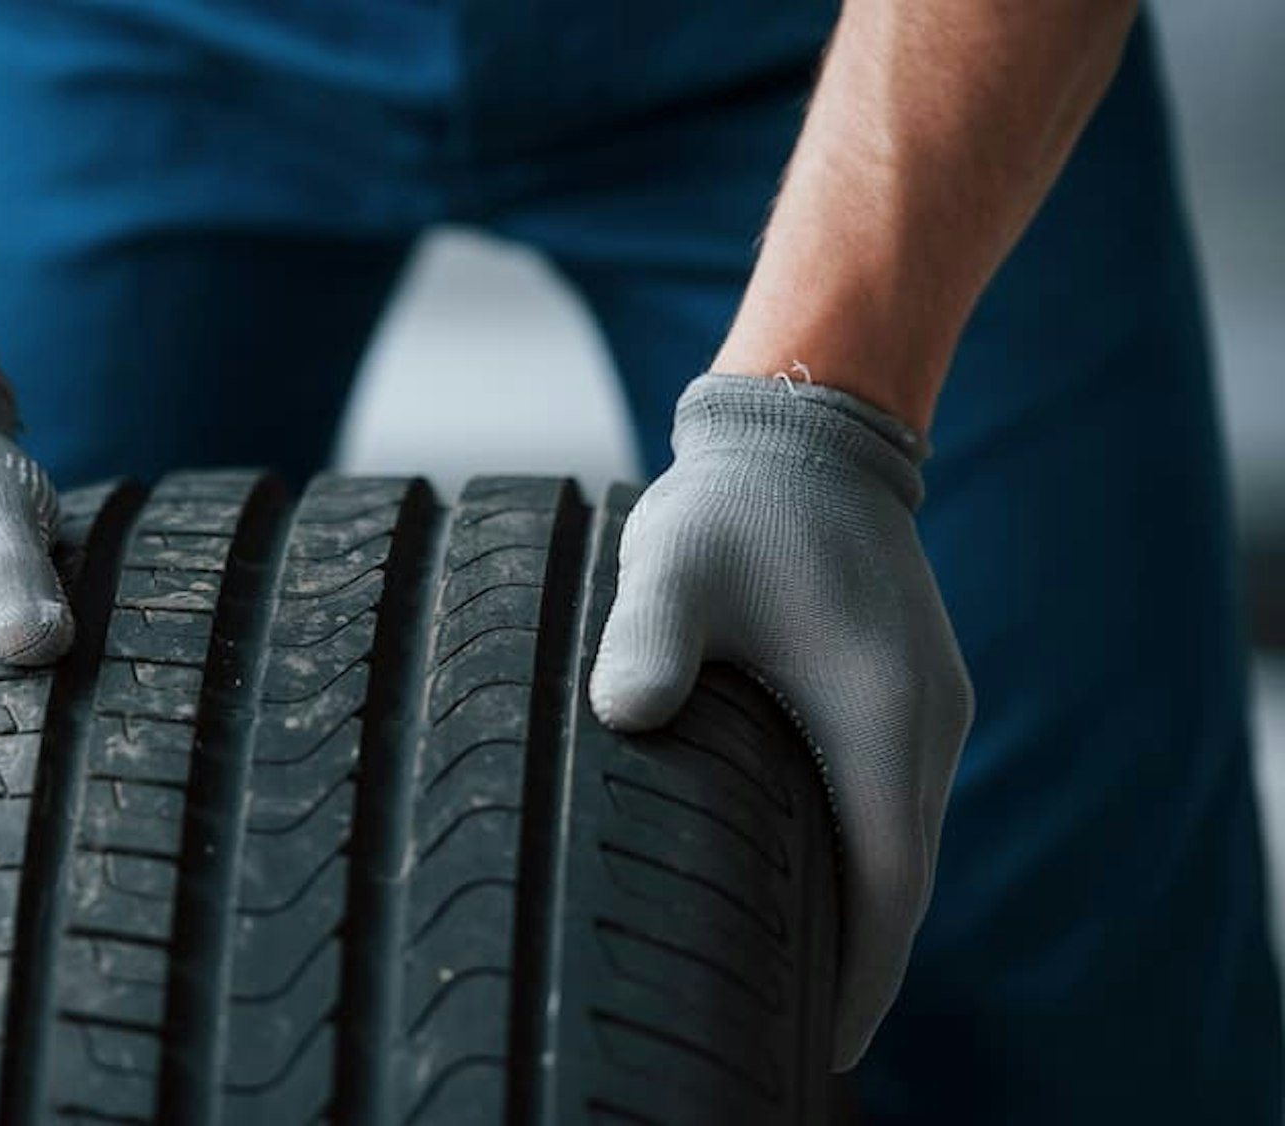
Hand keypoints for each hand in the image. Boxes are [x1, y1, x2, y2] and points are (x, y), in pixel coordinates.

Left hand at [589, 373, 972, 1069]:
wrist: (808, 430)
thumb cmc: (735, 503)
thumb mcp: (675, 565)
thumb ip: (647, 639)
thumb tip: (625, 713)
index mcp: (878, 715)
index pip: (888, 888)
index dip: (861, 978)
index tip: (828, 1049)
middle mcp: (921, 723)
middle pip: (902, 883)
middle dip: (860, 969)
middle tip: (797, 1041)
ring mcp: (923, 706)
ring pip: (900, 844)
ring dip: (863, 915)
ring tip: (798, 986)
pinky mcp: (905, 689)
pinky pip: (890, 801)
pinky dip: (862, 858)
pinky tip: (808, 882)